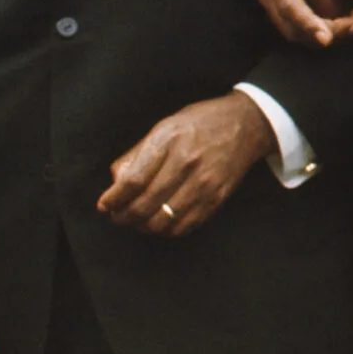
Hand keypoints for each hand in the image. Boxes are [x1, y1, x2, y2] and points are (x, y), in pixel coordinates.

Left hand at [97, 94, 277, 235]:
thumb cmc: (201, 123)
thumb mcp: (164, 126)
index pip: (133, 181)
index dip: (113, 199)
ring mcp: (205, 182)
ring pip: (163, 220)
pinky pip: (184, 226)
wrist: (247, 124)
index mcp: (169, 140)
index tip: (105, 205)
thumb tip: (116, 183)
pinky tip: (160, 222)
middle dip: (123, 217)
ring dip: (143, 227)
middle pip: (144, 205)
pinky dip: (167, 230)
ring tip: (137, 222)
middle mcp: (187, 162)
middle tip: (117, 216)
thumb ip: (138, 153)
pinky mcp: (217, 197)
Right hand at [257, 0, 352, 47]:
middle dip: (330, 31)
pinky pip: (304, 35)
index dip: (307, 24)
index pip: (289, 5)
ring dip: (333, 35)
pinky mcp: (284, 19)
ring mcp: (274, 9)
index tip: (326, 39)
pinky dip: (329, 34)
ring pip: (300, 35)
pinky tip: (351, 24)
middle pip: (295, 26)